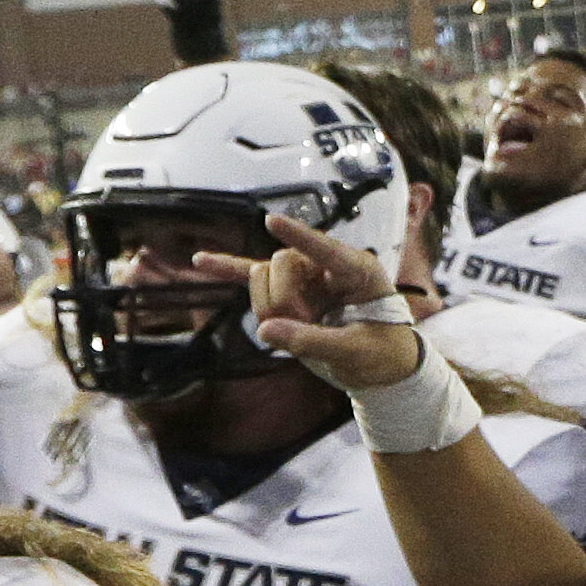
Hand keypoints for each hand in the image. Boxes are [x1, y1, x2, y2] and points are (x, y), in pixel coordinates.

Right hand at [218, 217, 433, 391]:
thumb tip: (265, 330)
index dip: (299, 236)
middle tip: (302, 329)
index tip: (272, 221)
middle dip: (281, 300)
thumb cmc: (381, 351)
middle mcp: (329, 265)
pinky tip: (201, 260)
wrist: (384, 364)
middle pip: (283, 264)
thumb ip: (313, 341)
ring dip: (268, 304)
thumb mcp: (355, 352)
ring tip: (294, 327)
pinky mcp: (290, 290)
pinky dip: (230, 269)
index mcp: (358, 271)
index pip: (326, 249)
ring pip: (265, 275)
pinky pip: (253, 275)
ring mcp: (307, 275)